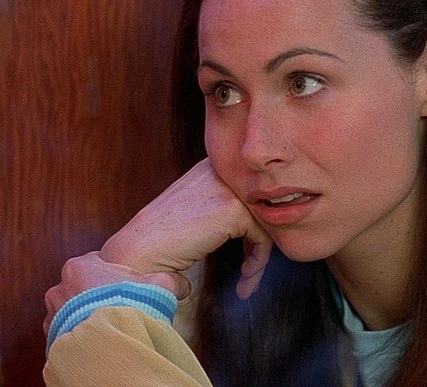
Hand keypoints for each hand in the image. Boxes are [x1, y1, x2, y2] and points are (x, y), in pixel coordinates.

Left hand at [43, 251, 189, 335]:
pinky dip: (78, 331)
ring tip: (107, 322)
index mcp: (81, 266)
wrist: (114, 341)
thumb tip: (182, 283)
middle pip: (81, 286)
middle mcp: (61, 286)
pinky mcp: (52, 334)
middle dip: (96, 295)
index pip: (95, 263)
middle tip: (117, 305)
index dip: (113, 275)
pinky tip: (97, 334)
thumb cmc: (133, 308)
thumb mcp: (159, 285)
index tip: (124, 286)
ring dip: (85, 313)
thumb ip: (170, 280)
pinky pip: (65, 329)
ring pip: (71, 308)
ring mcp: (54, 311)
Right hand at [99, 158, 272, 297]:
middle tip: (249, 274)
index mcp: (213, 164)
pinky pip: (263, 239)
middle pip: (264, 208)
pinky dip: (257, 264)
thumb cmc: (162, 241)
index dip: (254, 226)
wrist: (137, 254)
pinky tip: (243, 283)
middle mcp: (222, 169)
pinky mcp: (233, 210)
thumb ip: (225, 205)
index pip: (252, 193)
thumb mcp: (198, 210)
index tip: (247, 257)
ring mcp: (228, 188)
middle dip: (259, 244)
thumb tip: (264, 221)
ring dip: (258, 259)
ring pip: (267, 224)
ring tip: (246, 284)